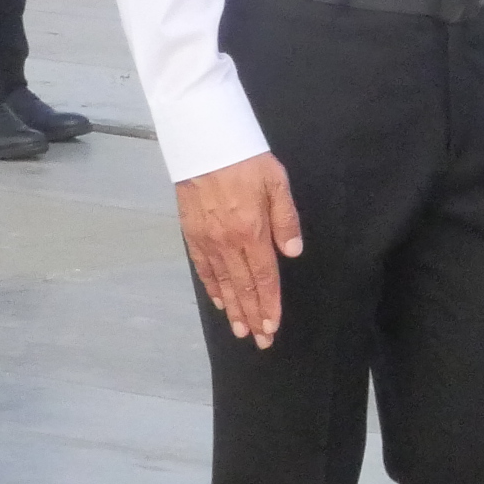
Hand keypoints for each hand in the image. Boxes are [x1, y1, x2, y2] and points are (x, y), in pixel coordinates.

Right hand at [178, 152, 303, 345]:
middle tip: (260, 340)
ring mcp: (207, 239)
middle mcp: (227, 241)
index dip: (269, 303)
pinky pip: (203, 267)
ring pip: (222, 282)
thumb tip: (292, 253)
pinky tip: (220, 301)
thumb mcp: (277, 183)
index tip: (273, 326)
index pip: (264, 277)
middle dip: (253, 315)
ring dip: (233, 308)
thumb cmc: (247, 160)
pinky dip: (212, 287)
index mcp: (252, 231)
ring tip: (241, 330)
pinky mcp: (191, 233)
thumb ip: (286, 220)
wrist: (203, 143)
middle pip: (243, 286)